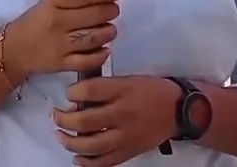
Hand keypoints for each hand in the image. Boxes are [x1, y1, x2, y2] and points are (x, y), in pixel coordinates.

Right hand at [5, 0, 123, 78]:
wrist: (13, 50)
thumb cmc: (35, 23)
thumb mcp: (47, 4)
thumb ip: (71, 0)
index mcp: (53, 4)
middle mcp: (57, 23)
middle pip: (92, 16)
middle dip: (110, 12)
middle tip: (114, 11)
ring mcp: (60, 45)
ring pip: (93, 38)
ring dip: (108, 33)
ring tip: (111, 30)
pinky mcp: (61, 64)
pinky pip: (87, 61)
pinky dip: (100, 55)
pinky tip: (105, 50)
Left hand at [52, 76, 178, 166]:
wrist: (180, 111)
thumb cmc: (152, 90)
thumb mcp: (130, 79)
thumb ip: (106, 87)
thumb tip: (78, 96)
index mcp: (124, 90)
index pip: (90, 90)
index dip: (72, 92)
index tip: (68, 93)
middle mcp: (123, 113)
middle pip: (85, 120)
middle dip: (64, 118)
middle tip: (56, 116)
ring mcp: (126, 135)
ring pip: (92, 145)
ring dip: (70, 141)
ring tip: (60, 136)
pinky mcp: (130, 151)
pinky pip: (105, 162)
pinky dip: (88, 163)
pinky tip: (77, 158)